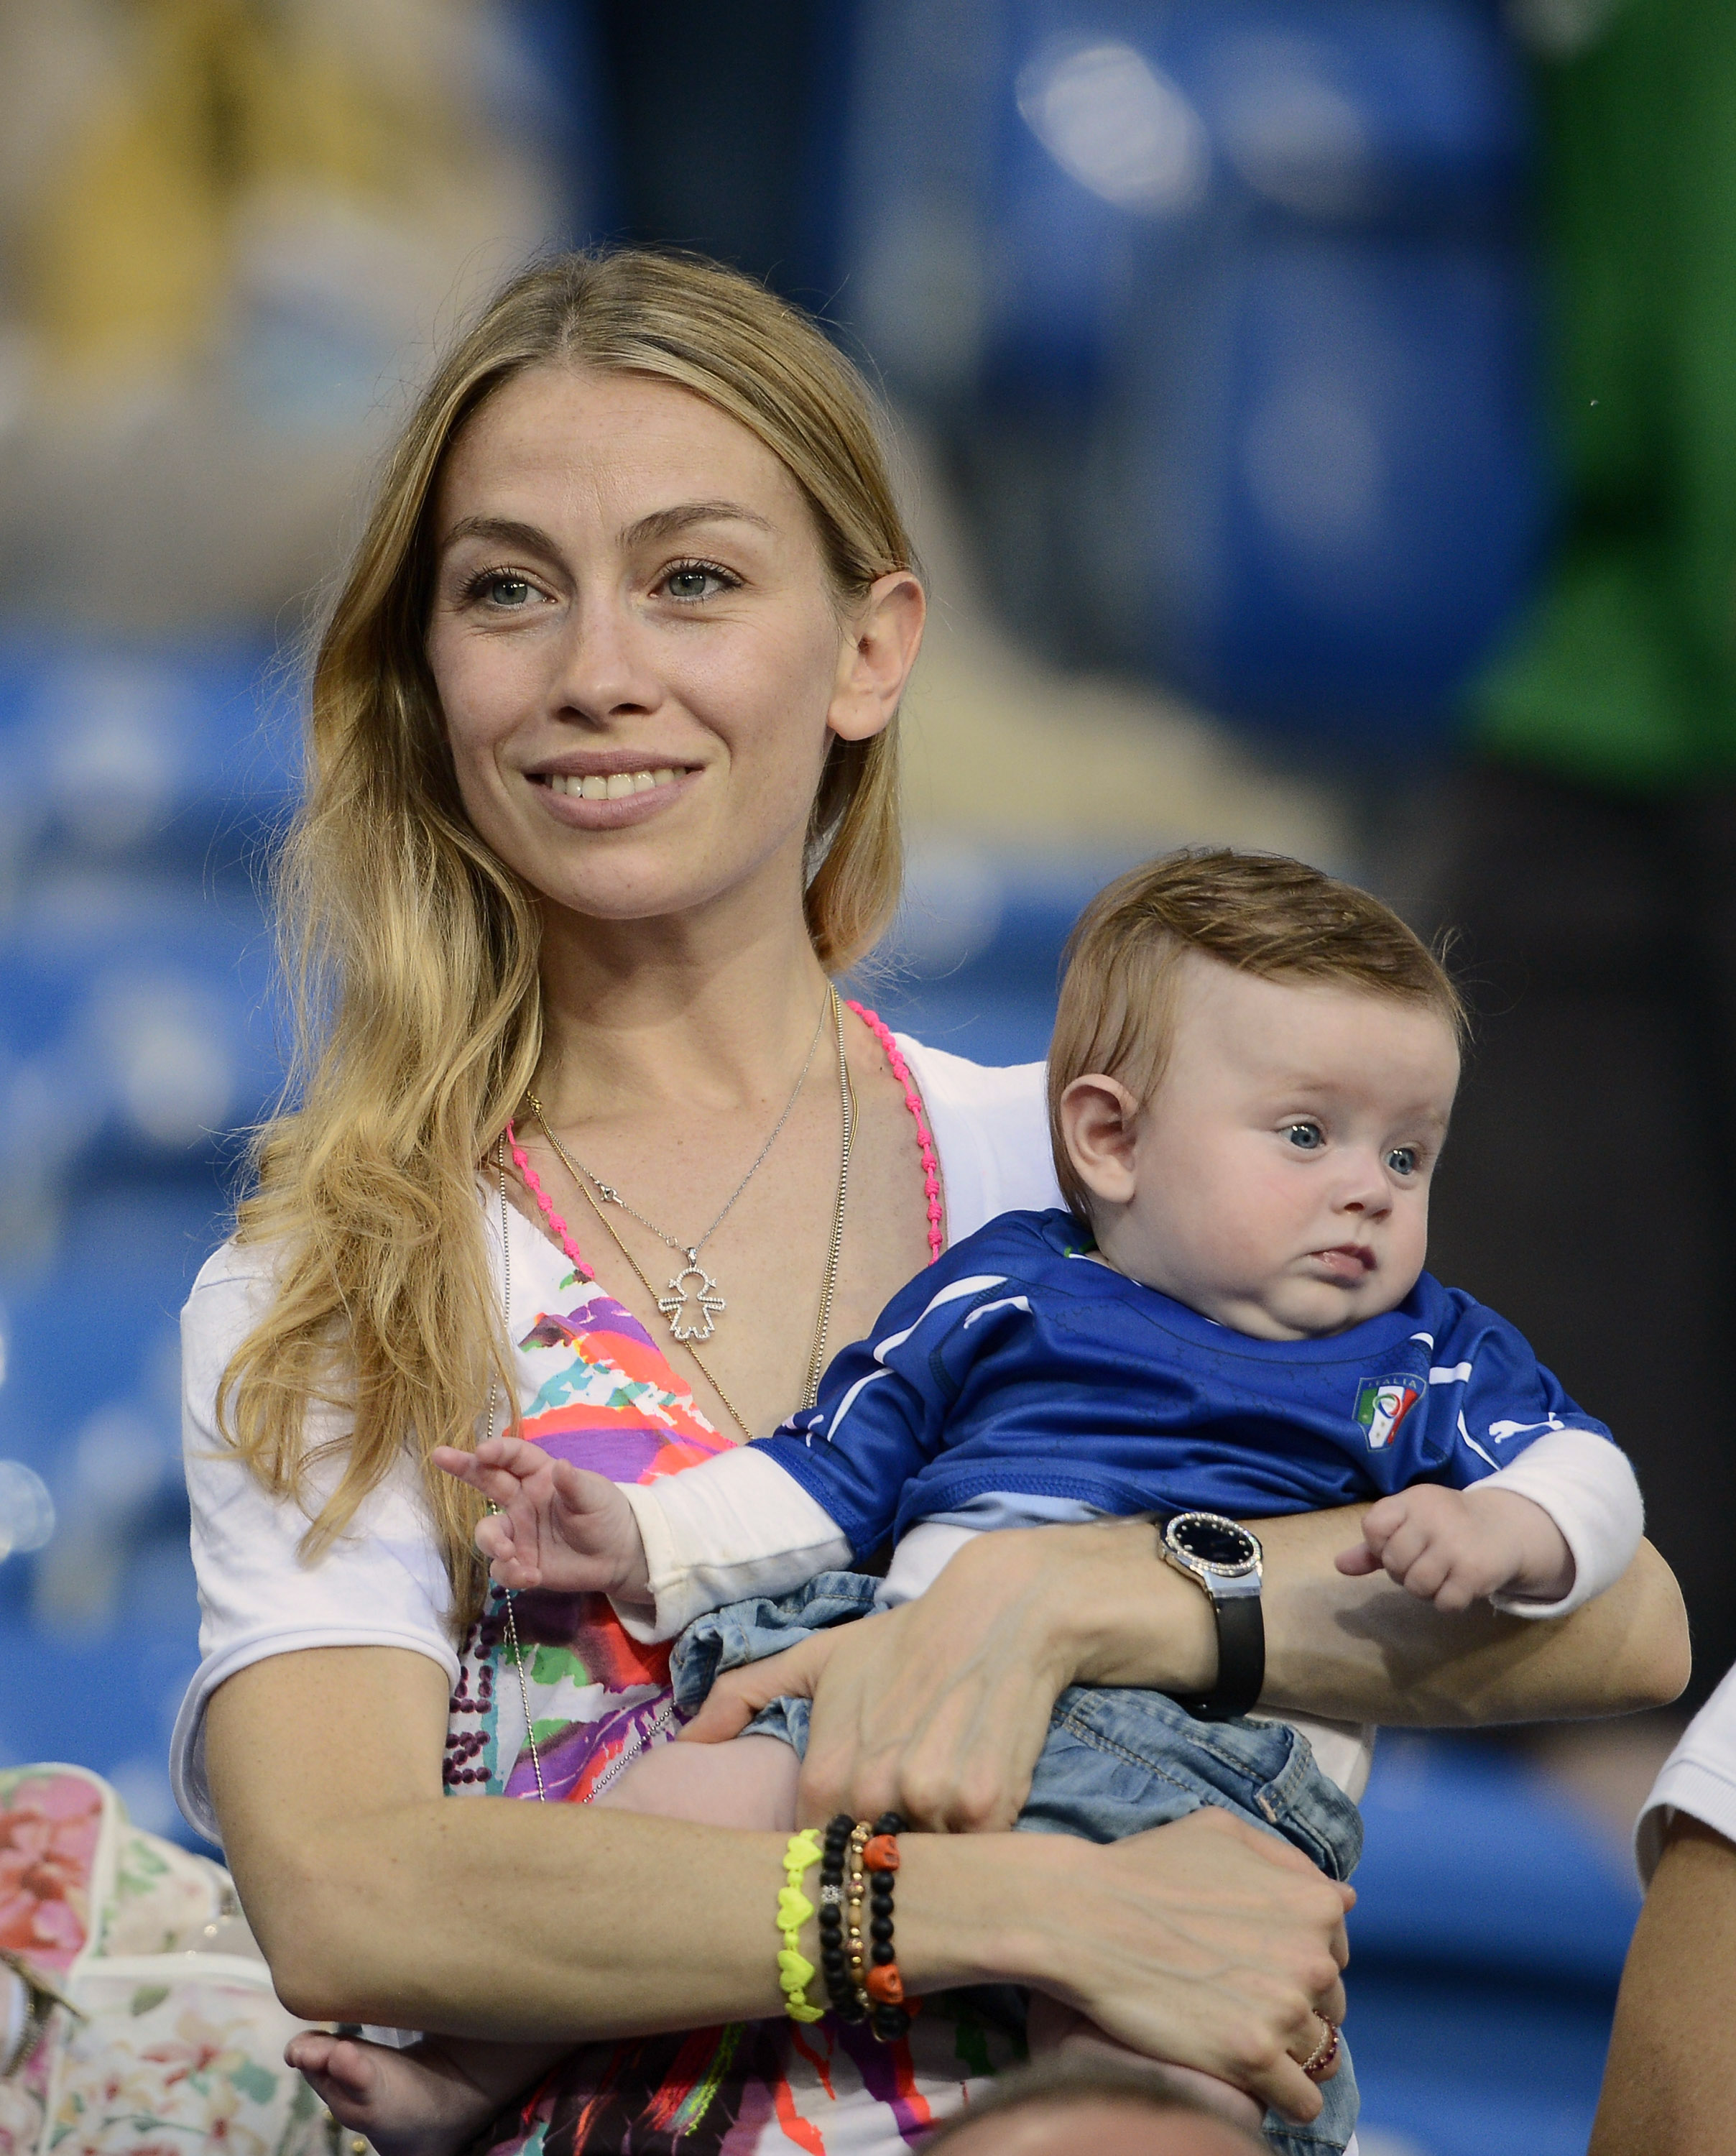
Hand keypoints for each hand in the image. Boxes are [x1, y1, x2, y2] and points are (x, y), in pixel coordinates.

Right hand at [430, 1437, 650, 1600]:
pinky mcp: (519, 1561)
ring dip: (492, 1542)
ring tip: (510, 1554)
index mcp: (539, 1475)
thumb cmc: (604, 1513)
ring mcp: (517, 1532)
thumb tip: (561, 1467)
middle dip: (462, 1467)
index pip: (513, 1456)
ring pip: (487, 1532)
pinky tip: (533, 1576)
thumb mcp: (594, 1496)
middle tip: (440, 1456)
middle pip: (485, 1480)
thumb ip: (575, 1485)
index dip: (497, 1451)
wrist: (616, 1555)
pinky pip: (502, 1567)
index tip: (482, 1451)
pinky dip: (512, 1573)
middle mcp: (521, 1500)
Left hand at [680, 1521, 1197, 1829]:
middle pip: (871, 1865)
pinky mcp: (990, 1810)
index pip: (813, 1856)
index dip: (831, 1851)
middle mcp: (875, 1796)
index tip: (848, 1837)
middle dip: (881, 1854)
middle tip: (898, 1827)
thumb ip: (744, 1696)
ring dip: (931, 1849)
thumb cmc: (903, 1641)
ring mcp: (933, 1806)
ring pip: (925, 1866)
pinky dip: (976, 1844)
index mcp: (827, 1773)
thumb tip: (679, 1748)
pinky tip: (975, 1804)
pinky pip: (976, 1858)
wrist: (1000, 1613)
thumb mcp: (818, 1658)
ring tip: (939, 1807)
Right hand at [1007, 1808, 1352, 2124]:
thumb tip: (1343, 1896)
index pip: (1336, 1952)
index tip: (1261, 1965)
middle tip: (1242, 1999)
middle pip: (1330, 2005)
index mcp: (1313, 1905)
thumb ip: (1287, 1861)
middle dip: (1295, 2005)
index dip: (1297, 1960)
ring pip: (1318, 2053)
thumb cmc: (1146, 1869)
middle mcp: (1311, 1958)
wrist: (1085, 1915)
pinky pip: (1301, 2099)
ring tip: (1241, 2036)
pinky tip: (1256, 2080)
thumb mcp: (1221, 1832)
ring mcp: (1284, 2010)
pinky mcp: (1252, 2057)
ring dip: (1287, 2051)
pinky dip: (1285, 2096)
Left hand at [1336, 1483, 1573, 1610]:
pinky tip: (1458, 1585)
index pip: (1372, 1527)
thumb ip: (1373, 1545)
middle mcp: (1434, 1517)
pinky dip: (1448, 1601)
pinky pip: (1444, 1603)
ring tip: (1441, 1574)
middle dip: (1403, 1572)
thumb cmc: (1446, 1525)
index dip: (1379, 1545)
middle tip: (1425, 1561)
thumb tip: (1339, 1565)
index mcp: (1413, 1500)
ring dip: (1425, 1589)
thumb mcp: (1410, 1522)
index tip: (1399, 1543)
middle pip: (1393, 1563)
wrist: (1504, 1527)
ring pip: (1416, 1587)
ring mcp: (1455, 1545)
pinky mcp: (1475, 1572)